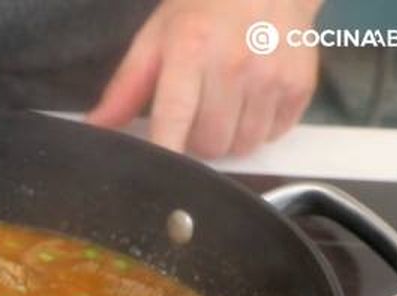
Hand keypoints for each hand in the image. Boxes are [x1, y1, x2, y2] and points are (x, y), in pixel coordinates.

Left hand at [88, 0, 321, 157]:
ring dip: (228, 137)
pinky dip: (259, 128)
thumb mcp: (155, 38)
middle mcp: (235, 66)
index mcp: (191, 52)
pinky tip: (251, 101)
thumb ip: (125, 88)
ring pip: (242, 146)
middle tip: (196, 113)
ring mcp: (272, 78)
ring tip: (224, 106)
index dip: (165, 154)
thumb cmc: (202, 9)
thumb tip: (96, 128)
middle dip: (196, 140)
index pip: (174, 119)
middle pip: (209, 144)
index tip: (157, 178)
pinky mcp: (300, 87)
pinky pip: (273, 136)